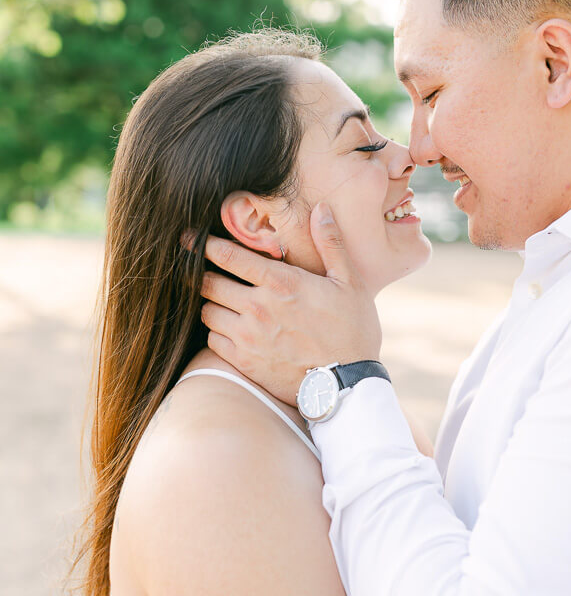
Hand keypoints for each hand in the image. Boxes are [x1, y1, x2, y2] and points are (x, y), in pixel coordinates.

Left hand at [196, 204, 381, 404]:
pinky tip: (230, 329)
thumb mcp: (350, 283)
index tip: (193, 239)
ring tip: (222, 301)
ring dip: (211, 304)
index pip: (228, 256)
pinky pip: (212, 341)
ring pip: (207, 312)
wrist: (348, 385)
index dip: (205, 245)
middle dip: (202, 273)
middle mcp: (258, 308)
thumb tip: (321, 209)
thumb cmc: (352, 331)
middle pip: (208, 283)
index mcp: (281, 283)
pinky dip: (216, 333)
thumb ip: (331, 244)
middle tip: (204, 270)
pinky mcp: (244, 362)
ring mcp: (248, 337)